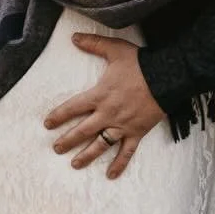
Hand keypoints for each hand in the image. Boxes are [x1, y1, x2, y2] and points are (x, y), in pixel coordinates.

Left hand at [44, 36, 164, 178]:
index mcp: (100, 95)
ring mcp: (122, 125)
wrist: (167, 76)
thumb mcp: (115, 50)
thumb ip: (93, 44)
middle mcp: (108, 114)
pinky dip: (119, 164)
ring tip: (74, 164)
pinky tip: (110, 175)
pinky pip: (126, 152)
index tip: (47, 124)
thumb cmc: (140, 63)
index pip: (73, 108)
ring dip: (86, 156)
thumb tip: (74, 38)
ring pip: (100, 145)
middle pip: (83, 131)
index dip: (58, 116)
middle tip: (56, 148)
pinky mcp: (137, 132)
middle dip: (67, 140)